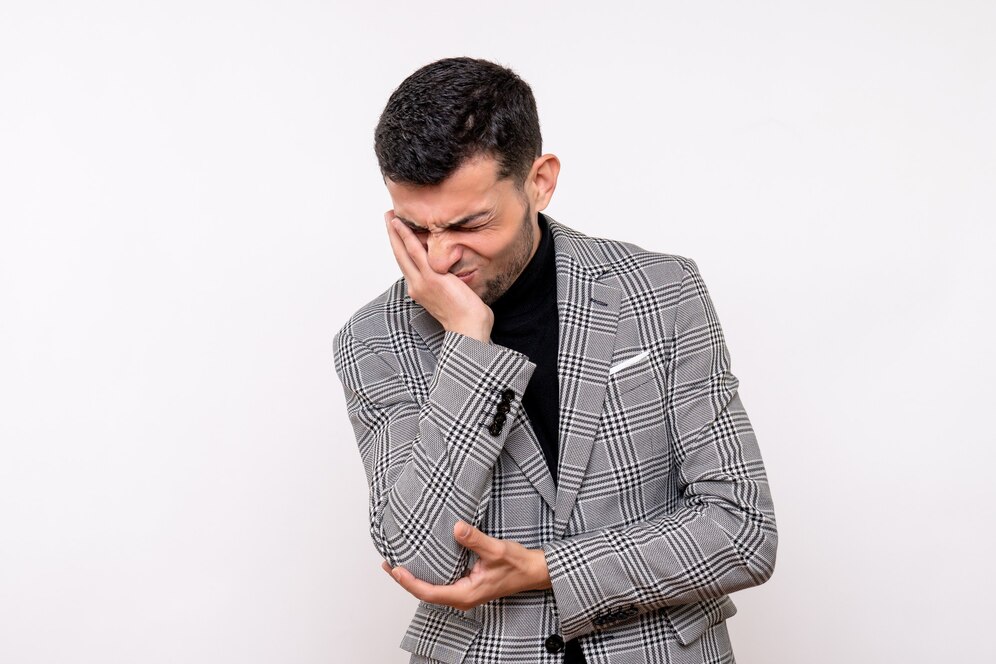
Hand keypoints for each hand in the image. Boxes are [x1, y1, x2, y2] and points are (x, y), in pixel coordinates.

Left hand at [381, 520, 551, 610]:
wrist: (534, 571)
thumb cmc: (517, 564)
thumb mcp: (496, 550)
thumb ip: (475, 540)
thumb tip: (456, 528)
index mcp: (466, 594)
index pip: (429, 592)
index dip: (409, 582)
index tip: (395, 569)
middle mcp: (462, 597)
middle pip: (425, 593)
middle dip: (405, 580)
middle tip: (387, 564)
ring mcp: (464, 592)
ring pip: (432, 589)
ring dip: (414, 578)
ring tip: (397, 564)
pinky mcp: (466, 585)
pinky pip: (441, 583)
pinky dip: (427, 574)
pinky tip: (421, 563)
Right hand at [385, 211, 493, 342]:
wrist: (468, 329)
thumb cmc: (466, 318)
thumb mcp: (453, 299)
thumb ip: (448, 285)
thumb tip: (454, 276)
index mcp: (421, 291)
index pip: (408, 266)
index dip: (402, 249)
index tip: (399, 236)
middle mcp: (416, 286)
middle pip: (400, 257)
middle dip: (393, 237)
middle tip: (388, 219)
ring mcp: (422, 281)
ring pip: (403, 252)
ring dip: (395, 232)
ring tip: (390, 216)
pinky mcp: (430, 277)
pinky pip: (414, 252)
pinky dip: (405, 236)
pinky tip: (400, 224)